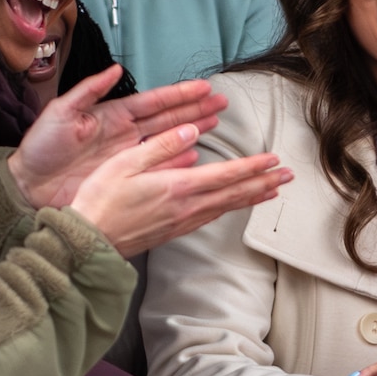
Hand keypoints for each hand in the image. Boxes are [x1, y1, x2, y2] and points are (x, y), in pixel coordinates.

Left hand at [6, 68, 228, 208]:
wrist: (29, 185)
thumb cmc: (41, 147)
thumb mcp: (61, 112)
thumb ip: (88, 91)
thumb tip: (114, 70)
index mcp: (112, 115)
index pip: (154, 101)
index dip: (179, 94)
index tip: (203, 87)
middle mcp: (125, 134)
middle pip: (169, 118)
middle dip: (196, 109)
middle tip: (221, 103)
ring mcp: (128, 156)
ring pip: (168, 140)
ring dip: (192, 130)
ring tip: (215, 123)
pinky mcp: (125, 177)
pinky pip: (157, 166)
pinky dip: (177, 161)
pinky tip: (195, 156)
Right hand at [69, 123, 291, 257]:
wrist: (87, 242)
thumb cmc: (99, 200)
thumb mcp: (124, 163)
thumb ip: (160, 147)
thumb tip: (191, 133)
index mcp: (177, 187)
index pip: (226, 175)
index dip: (253, 167)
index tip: (274, 159)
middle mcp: (186, 207)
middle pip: (235, 194)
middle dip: (265, 183)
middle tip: (289, 176)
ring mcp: (181, 222)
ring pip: (226, 208)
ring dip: (252, 197)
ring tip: (272, 190)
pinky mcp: (173, 232)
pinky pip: (210, 217)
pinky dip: (229, 209)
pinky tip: (234, 205)